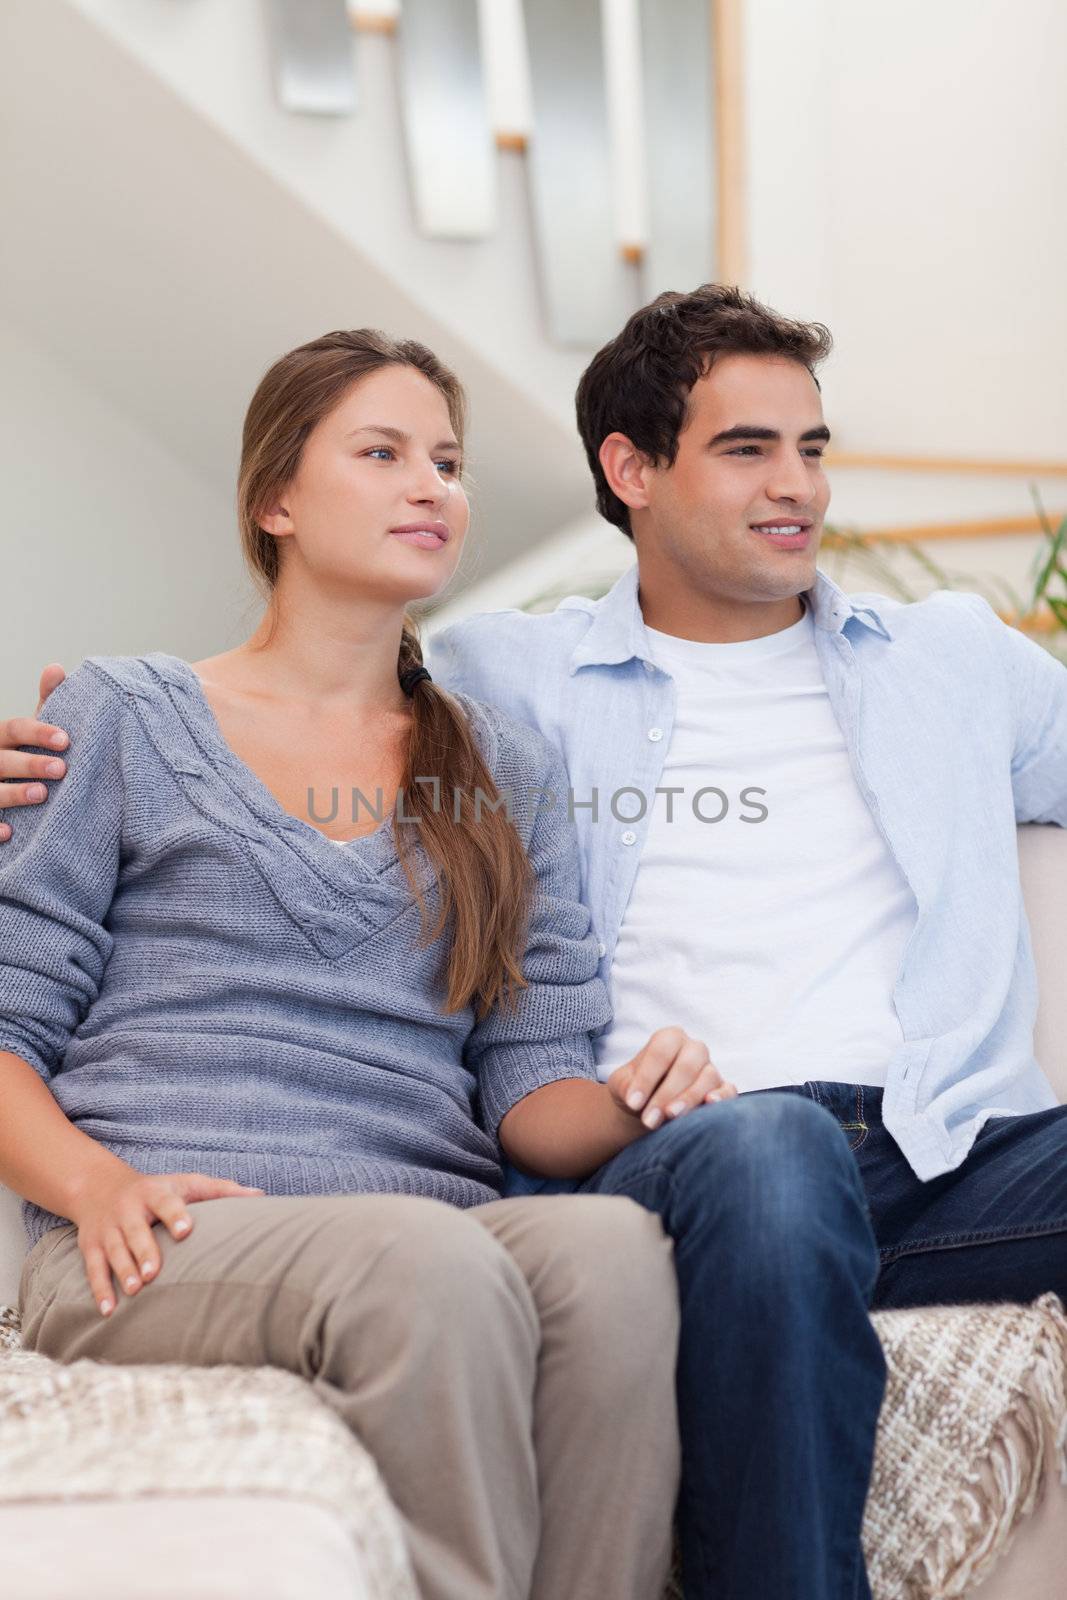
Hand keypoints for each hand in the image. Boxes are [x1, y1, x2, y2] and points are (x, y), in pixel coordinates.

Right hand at [0, 664, 68, 842]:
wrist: (3, 795)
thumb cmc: (18, 757)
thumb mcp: (28, 732)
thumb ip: (45, 703)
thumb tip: (55, 667)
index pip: (13, 728)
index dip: (38, 732)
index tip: (66, 740)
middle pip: (2, 759)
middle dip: (30, 764)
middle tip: (61, 769)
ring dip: (13, 793)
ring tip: (42, 795)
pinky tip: (10, 833)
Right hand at [67, 1163, 265, 1317]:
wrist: (99, 1187)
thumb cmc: (157, 1190)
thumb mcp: (186, 1184)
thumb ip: (221, 1190)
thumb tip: (260, 1195)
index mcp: (155, 1193)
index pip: (166, 1203)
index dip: (176, 1215)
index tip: (186, 1230)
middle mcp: (129, 1209)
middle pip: (135, 1230)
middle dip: (143, 1251)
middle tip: (152, 1273)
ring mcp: (108, 1228)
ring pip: (113, 1250)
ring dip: (122, 1271)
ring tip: (135, 1291)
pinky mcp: (90, 1245)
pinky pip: (93, 1268)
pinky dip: (99, 1289)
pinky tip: (109, 1311)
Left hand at [607, 1026, 737, 1131]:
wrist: (647, 1111)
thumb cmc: (635, 1092)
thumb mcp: (622, 1086)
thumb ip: (626, 1087)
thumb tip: (636, 1099)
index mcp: (669, 1038)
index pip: (661, 1051)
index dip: (647, 1077)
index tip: (633, 1102)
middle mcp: (694, 1049)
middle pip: (686, 1065)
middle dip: (667, 1094)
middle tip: (649, 1119)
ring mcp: (711, 1068)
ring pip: (708, 1077)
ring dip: (689, 1099)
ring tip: (670, 1117)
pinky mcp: (723, 1089)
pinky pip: (729, 1090)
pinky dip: (722, 1097)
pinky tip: (709, 1105)